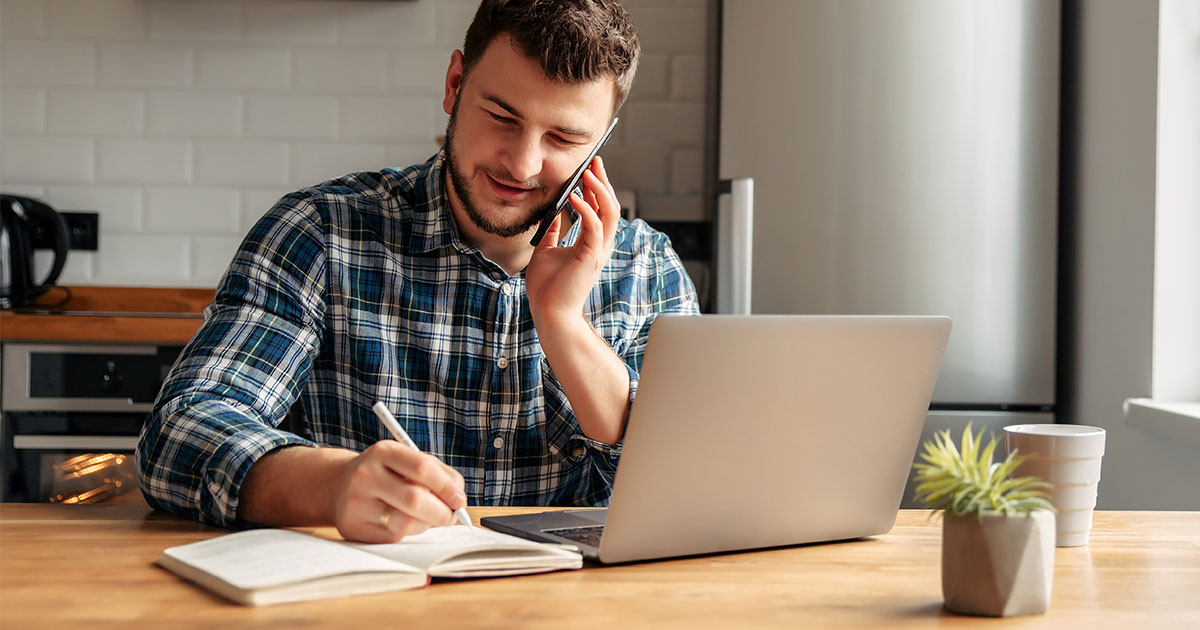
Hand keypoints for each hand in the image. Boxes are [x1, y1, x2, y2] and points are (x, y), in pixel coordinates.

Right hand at [330, 441, 466, 542]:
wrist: (338, 485)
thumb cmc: (385, 473)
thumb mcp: (406, 460)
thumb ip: (438, 473)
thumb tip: (459, 500)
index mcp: (383, 452)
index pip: (423, 468)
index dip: (447, 487)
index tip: (459, 499)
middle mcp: (366, 475)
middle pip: (416, 499)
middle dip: (442, 512)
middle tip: (451, 516)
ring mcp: (356, 503)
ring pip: (406, 523)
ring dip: (427, 524)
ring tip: (428, 518)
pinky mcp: (354, 528)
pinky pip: (394, 537)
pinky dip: (409, 533)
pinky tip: (406, 523)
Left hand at [525, 156, 620, 328]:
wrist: (548, 311)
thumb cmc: (547, 287)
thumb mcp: (545, 250)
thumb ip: (552, 232)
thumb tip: (552, 214)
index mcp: (591, 243)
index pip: (599, 208)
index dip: (595, 187)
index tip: (588, 168)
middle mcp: (599, 244)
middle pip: (609, 206)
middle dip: (602, 181)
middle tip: (594, 160)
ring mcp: (597, 250)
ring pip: (609, 213)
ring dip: (599, 190)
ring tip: (588, 172)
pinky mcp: (591, 256)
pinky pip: (594, 227)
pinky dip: (586, 209)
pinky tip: (574, 197)